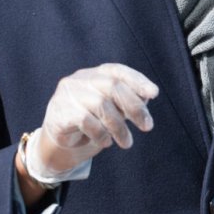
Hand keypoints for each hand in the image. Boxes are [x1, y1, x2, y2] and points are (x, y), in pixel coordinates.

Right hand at [28, 63, 158, 180]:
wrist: (59, 142)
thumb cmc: (91, 122)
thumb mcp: (112, 110)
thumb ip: (127, 101)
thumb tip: (147, 97)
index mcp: (96, 74)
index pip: (118, 71)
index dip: (137, 81)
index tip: (154, 94)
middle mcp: (81, 79)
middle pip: (113, 86)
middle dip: (134, 107)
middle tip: (147, 126)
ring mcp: (68, 93)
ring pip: (101, 104)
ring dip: (119, 126)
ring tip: (127, 142)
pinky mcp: (60, 111)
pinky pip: (86, 121)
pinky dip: (101, 133)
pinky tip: (106, 142)